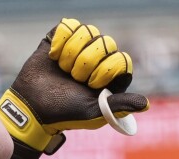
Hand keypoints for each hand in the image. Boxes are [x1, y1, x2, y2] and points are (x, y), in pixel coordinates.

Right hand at [0, 18, 149, 151]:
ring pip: (87, 31)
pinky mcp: (61, 38)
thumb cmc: (65, 113)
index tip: (91, 84)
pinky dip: (60, 40)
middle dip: (87, 62)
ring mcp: (79, 46)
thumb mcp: (94, 112)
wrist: (32, 106)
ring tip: (63, 69)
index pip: (121, 59)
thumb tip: (146, 104)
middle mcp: (97, 58)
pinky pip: (68, 25)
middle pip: (105, 42)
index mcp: (109, 75)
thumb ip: (120, 105)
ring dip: (72, 53)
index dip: (105, 69)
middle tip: (74, 78)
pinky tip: (53, 56)